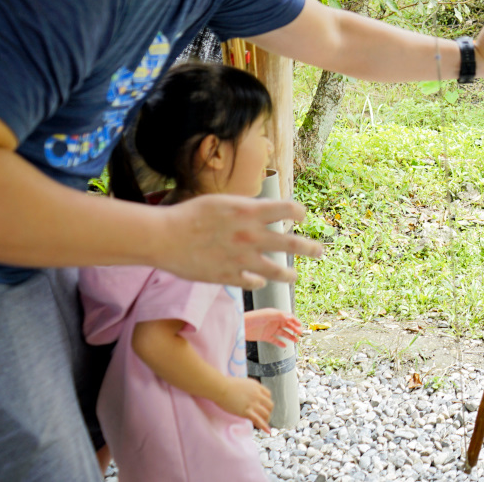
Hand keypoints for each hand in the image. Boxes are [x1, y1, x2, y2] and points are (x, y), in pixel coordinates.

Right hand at [156, 196, 323, 289]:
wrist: (163, 237)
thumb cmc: (189, 215)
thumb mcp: (222, 202)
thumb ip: (245, 208)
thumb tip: (263, 212)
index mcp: (250, 211)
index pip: (288, 209)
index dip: (298, 211)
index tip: (302, 215)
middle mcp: (251, 235)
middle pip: (291, 243)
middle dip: (309, 248)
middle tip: (320, 252)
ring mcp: (242, 259)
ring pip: (277, 271)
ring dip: (288, 274)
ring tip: (294, 276)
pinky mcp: (229, 276)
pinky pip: (252, 282)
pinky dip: (257, 281)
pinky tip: (259, 281)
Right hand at [217, 376, 273, 430]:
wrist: (221, 388)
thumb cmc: (227, 384)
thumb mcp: (243, 382)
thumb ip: (248, 388)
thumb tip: (246, 392)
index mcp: (256, 386)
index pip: (268, 395)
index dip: (267, 402)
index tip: (265, 406)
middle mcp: (257, 394)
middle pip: (269, 405)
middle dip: (269, 411)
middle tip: (265, 416)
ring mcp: (252, 403)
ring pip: (266, 413)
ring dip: (266, 419)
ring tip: (265, 424)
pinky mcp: (246, 411)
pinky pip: (258, 420)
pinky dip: (263, 426)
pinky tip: (266, 430)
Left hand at [245, 308, 303, 346]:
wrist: (241, 326)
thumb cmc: (253, 318)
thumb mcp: (267, 315)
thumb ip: (279, 315)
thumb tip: (290, 316)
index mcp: (275, 315)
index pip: (287, 317)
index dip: (294, 321)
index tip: (300, 325)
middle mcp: (273, 322)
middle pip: (287, 325)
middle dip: (294, 329)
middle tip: (299, 333)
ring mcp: (269, 329)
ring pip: (282, 333)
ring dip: (289, 336)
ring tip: (295, 340)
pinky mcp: (265, 336)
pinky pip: (274, 340)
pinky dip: (280, 343)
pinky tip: (285, 345)